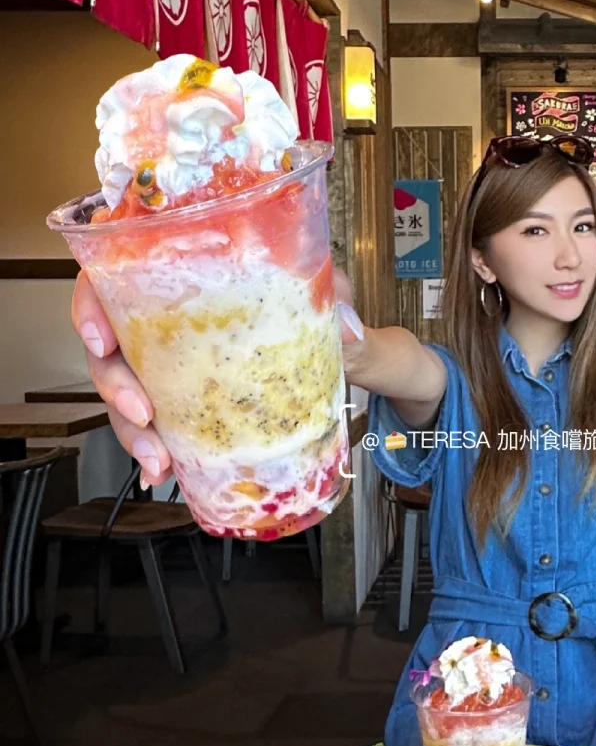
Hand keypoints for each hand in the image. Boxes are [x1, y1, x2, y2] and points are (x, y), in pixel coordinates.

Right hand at [73, 266, 365, 488]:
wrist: (352, 357)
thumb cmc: (328, 314)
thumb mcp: (334, 303)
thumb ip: (338, 311)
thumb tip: (344, 330)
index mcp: (196, 275)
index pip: (117, 274)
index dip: (93, 305)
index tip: (100, 339)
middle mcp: (175, 318)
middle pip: (112, 344)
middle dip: (114, 384)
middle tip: (142, 412)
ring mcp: (176, 362)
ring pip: (126, 390)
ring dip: (131, 429)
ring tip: (156, 459)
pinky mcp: (189, 400)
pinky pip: (154, 423)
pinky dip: (152, 449)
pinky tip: (160, 471)